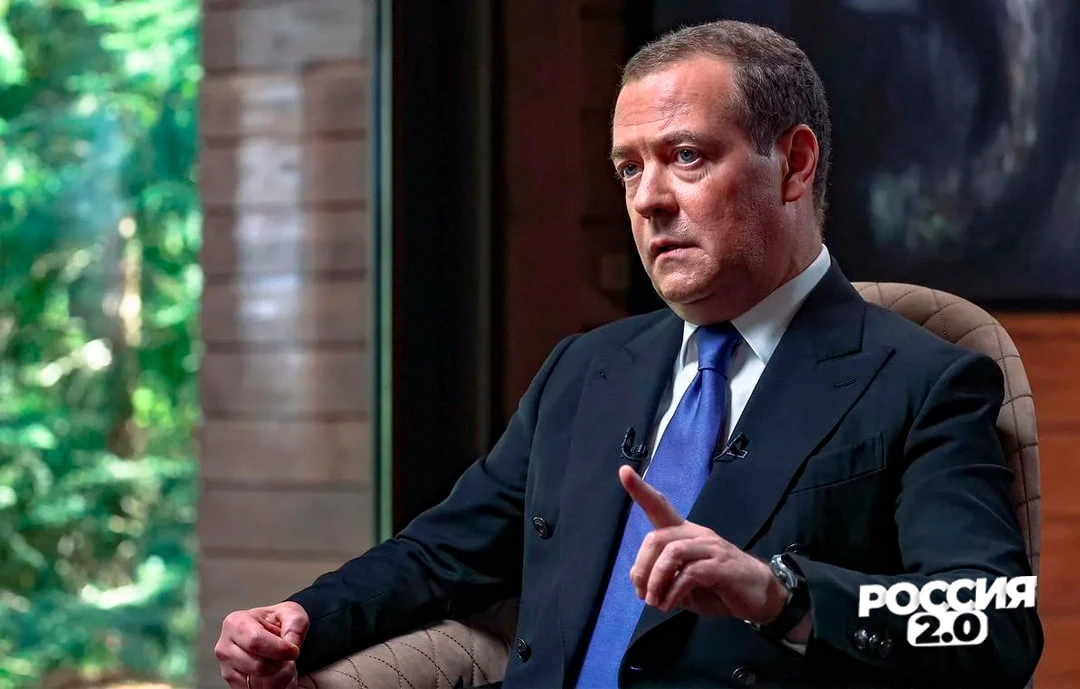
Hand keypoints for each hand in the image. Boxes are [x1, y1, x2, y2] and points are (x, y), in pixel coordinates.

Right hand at [215, 601, 308, 688]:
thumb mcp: (292, 613)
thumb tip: (291, 643)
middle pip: (259, 666)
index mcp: (235, 623)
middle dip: (280, 663)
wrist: (272, 638)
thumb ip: (295, 624)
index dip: (280, 649)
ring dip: (278, 675)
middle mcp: (226, 648)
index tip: (294, 650)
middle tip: (286, 656)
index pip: (256, 641)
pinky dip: (272, 685)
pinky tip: (273, 672)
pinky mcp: (234, 686)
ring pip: (260, 683)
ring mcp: (227, 669)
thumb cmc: (277, 624)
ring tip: (279, 662)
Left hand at [621, 465, 789, 624]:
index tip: (623, 471)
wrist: (761, 596)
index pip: (659, 506)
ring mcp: (711, 548)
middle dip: (642, 567)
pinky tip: (670, 604)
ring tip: (654, 601)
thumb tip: (638, 582)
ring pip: (671, 552)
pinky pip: (689, 573)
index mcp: (684, 534)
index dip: (641, 490)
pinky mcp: (722, 566)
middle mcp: (696, 534)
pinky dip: (673, 591)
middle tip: (641, 593)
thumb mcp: (683, 584)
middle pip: (657, 537)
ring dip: (656, 580)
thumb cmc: (718, 586)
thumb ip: (662, 578)